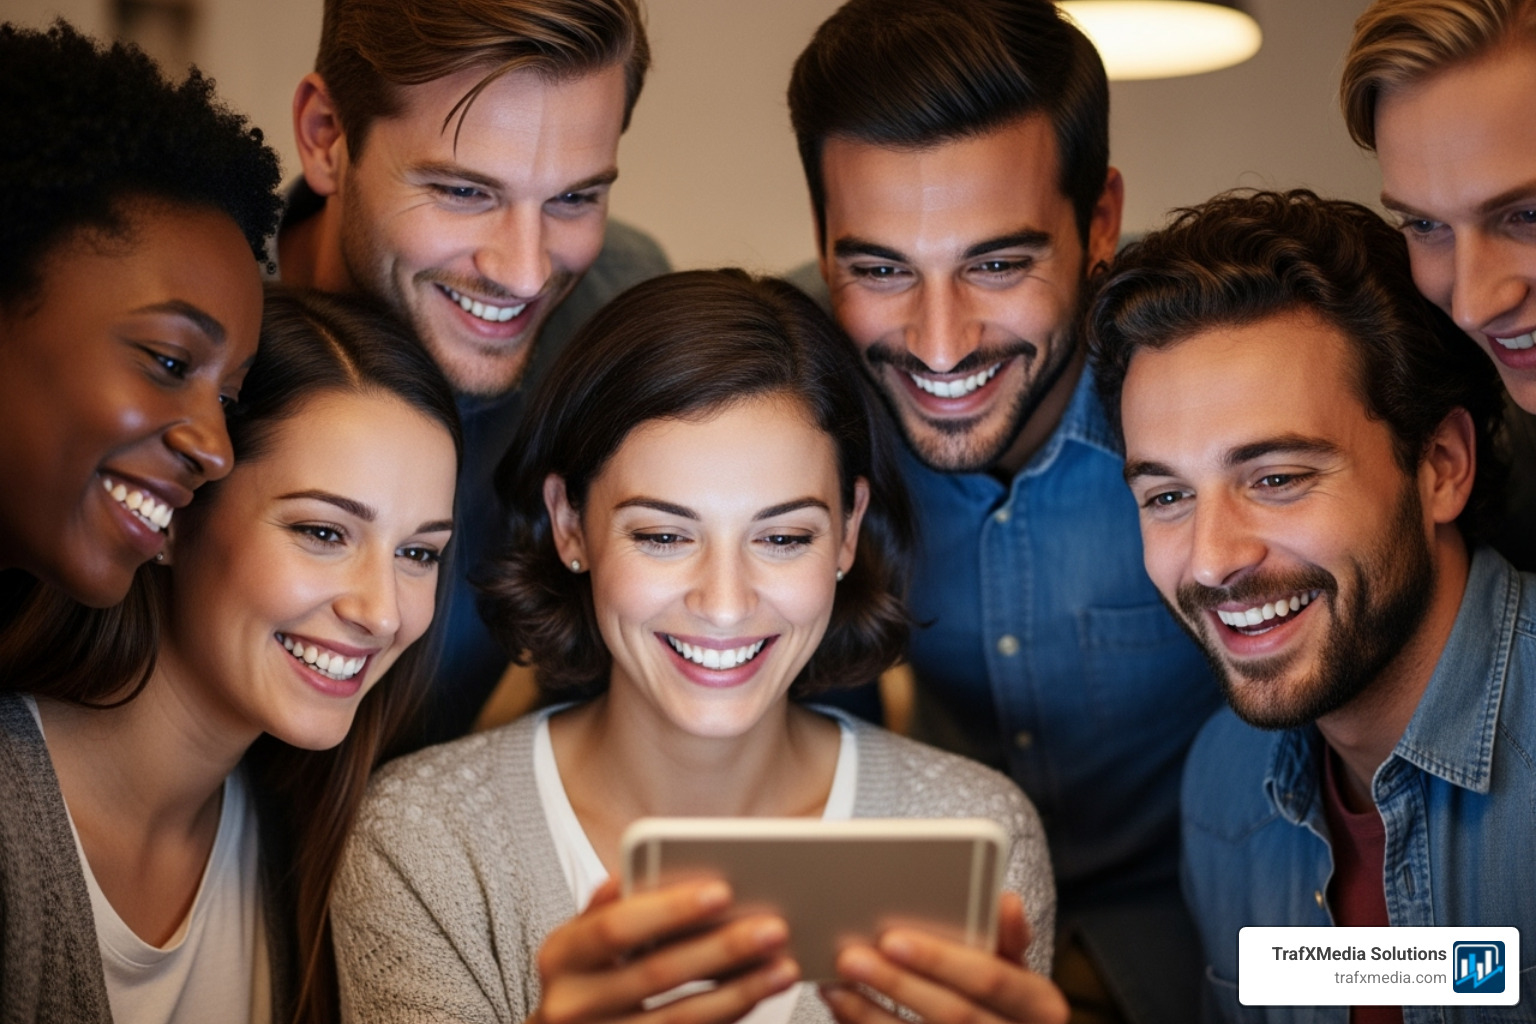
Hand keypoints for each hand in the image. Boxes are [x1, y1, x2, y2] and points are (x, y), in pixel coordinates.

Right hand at [531, 878, 799, 1023]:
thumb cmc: (588, 976)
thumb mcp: (584, 937)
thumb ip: (613, 904)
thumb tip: (639, 868)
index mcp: (561, 955)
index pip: (615, 927)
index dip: (669, 909)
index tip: (723, 891)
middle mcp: (571, 1005)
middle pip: (656, 974)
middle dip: (720, 948)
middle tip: (774, 927)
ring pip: (679, 1018)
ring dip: (739, 991)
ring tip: (784, 966)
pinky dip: (728, 1016)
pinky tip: (758, 994)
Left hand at [821, 892, 1067, 1023]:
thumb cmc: (1005, 995)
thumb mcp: (1017, 965)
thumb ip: (1006, 936)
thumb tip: (1007, 902)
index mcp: (1042, 1005)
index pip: (990, 979)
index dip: (940, 959)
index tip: (892, 938)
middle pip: (953, 1014)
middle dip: (896, 984)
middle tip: (850, 956)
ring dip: (870, 1013)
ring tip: (835, 983)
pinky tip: (844, 1008)